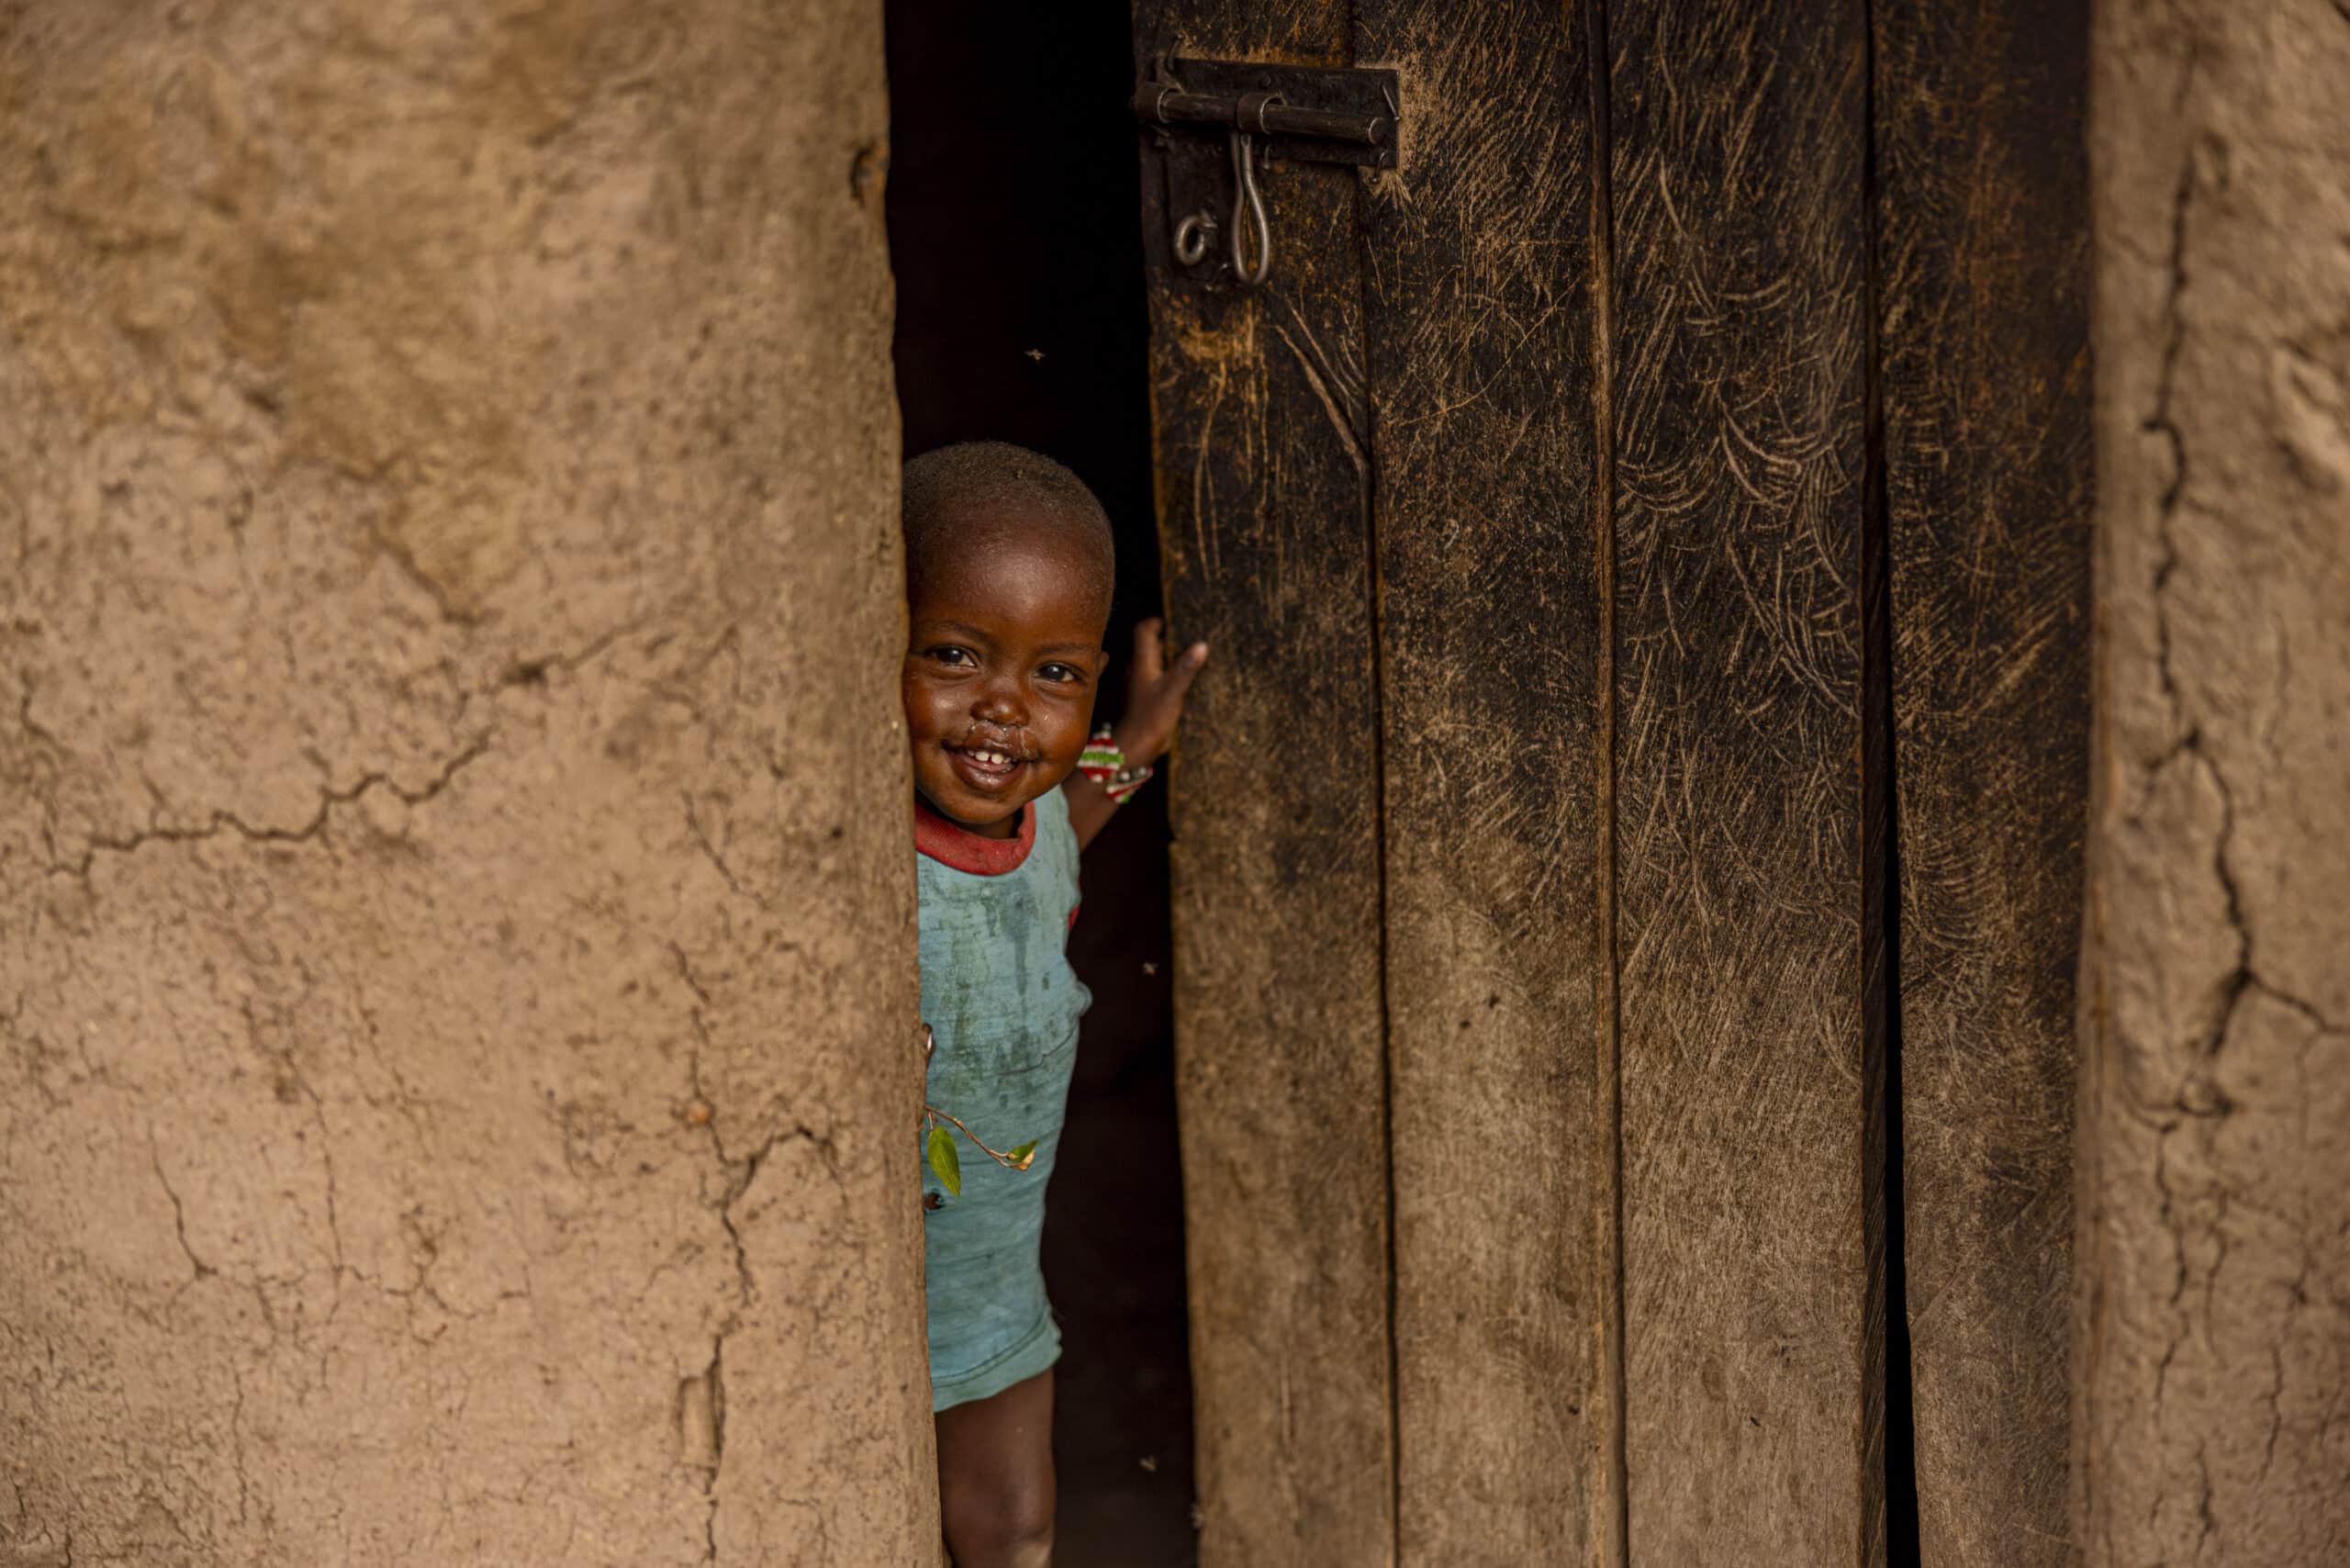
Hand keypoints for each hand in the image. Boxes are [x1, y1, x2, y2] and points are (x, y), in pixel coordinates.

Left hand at [1112, 618, 1207, 767]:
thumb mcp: (1172, 691)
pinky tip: (1190, 676)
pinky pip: (1163, 675)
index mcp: (1142, 661)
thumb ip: (1186, 668)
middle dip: (1171, 635)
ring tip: (1196, 651)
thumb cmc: (1150, 719)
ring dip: (1174, 654)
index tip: (1179, 618)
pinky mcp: (1152, 695)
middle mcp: (1141, 668)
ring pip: (1158, 659)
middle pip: (1153, 642)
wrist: (1137, 746)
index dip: (1159, 620)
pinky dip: (1174, 671)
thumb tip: (1202, 645)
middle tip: (1194, 633)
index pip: (1144, 629)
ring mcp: (1145, 682)